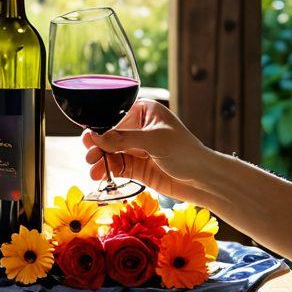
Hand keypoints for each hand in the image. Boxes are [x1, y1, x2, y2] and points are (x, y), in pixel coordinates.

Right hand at [82, 100, 213, 204]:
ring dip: (99, 161)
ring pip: (109, 152)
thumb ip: (123, 139)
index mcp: (144, 111)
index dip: (99, 127)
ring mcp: (136, 148)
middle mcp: (137, 128)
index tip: (88, 138)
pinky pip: (116, 166)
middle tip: (89, 156)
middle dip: (97, 146)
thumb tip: (96, 136)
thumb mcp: (154, 141)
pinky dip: (106, 170)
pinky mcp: (136, 166)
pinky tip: (99, 175)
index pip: (114, 116)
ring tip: (93, 170)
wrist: (203, 180)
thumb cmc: (186, 152)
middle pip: (108, 135)